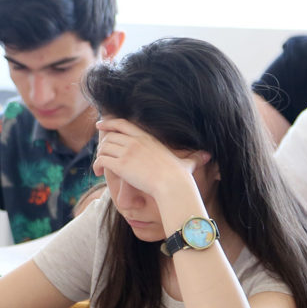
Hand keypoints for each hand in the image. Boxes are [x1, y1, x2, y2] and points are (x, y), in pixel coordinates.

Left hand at [94, 118, 210, 197]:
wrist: (172, 185)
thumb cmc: (180, 176)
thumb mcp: (186, 162)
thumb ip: (194, 158)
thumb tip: (209, 156)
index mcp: (147, 137)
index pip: (123, 123)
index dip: (109, 122)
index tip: (101, 125)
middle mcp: (135, 141)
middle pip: (110, 136)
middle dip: (102, 144)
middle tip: (100, 153)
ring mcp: (127, 152)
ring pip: (103, 148)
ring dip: (98, 156)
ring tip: (99, 167)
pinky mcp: (121, 165)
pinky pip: (101, 160)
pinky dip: (97, 165)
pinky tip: (98, 173)